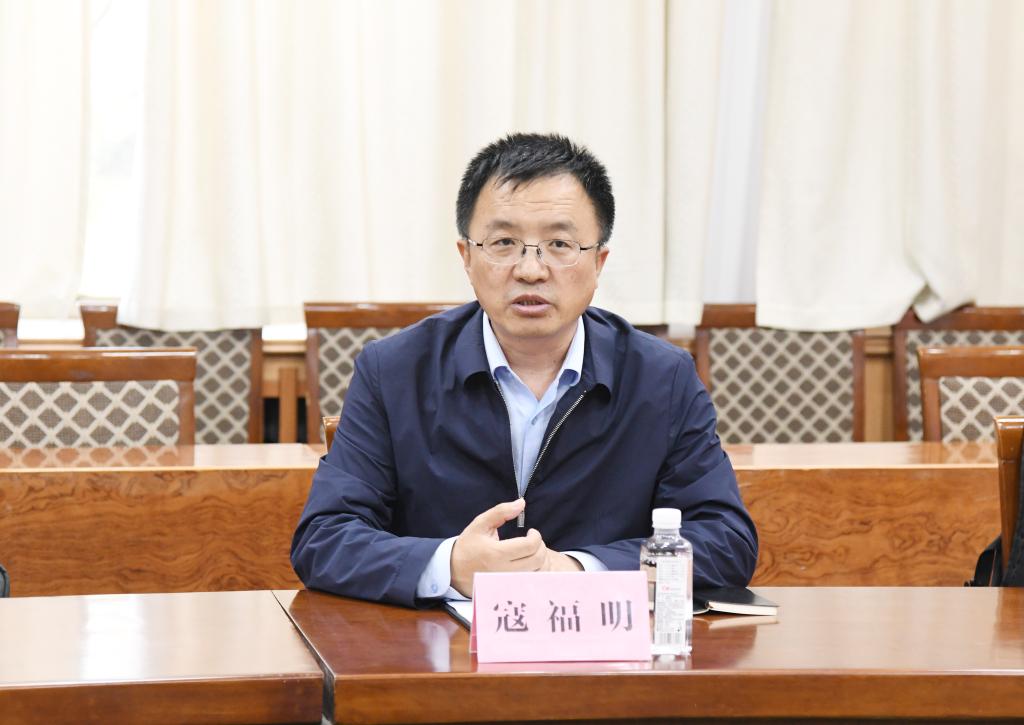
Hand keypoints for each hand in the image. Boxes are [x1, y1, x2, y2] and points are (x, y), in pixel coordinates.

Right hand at [449, 499, 579, 594]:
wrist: (453, 570)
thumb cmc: (468, 545)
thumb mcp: (480, 524)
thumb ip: (501, 512)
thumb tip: (521, 503)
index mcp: (496, 553)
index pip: (529, 546)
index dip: (536, 536)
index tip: (531, 532)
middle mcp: (503, 571)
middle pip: (537, 560)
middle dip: (541, 547)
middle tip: (533, 541)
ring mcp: (506, 584)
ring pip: (537, 574)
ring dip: (540, 561)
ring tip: (531, 552)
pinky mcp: (507, 590)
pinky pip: (530, 583)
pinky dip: (535, 573)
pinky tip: (528, 564)